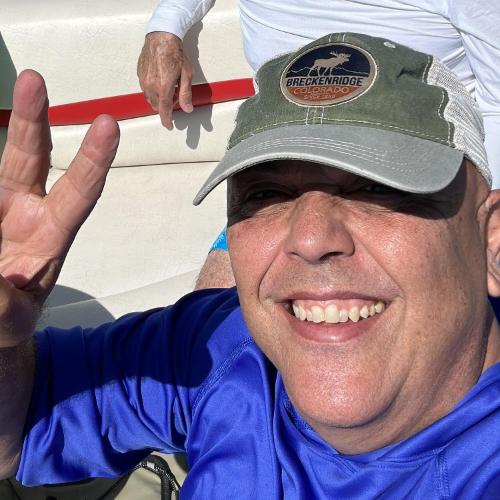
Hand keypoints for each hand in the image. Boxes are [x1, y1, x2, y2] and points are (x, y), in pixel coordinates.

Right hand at [0, 70, 119, 346]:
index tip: (109, 124)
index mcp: (50, 236)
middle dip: (35, 119)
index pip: (79, 193)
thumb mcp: (8, 321)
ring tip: (23, 89)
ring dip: (6, 130)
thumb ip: (2, 302)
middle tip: (35, 79)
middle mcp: (24, 212)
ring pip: (2, 161)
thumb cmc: (6, 324)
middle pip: (31, 159)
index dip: (94, 160)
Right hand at [137, 32, 193, 128]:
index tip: (169, 125)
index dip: (166, 120)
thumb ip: (186, 93)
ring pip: (150, 98)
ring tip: (169, 88)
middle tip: (175, 98)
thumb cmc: (175, 53)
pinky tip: (160, 81)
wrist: (161, 36)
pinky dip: (152, 91)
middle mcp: (151, 85)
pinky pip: (145, 89)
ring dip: (158, 99)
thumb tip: (187, 109)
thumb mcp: (186, 74)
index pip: (164, 110)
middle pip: (156, 106)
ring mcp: (143, 80)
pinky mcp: (139, 74)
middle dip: (165, 107)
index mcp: (163, 87)